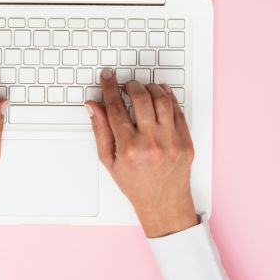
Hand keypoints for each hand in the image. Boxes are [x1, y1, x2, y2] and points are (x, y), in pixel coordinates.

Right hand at [85, 69, 197, 237]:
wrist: (163, 202)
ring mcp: (172, 141)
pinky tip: (160, 94)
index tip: (107, 77)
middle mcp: (151, 142)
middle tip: (125, 84)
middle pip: (141, 99)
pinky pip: (178, 111)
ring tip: (142, 88)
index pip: (115, 108)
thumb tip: (93, 106)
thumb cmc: (135, 184)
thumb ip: (100, 130)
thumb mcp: (109, 160)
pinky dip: (169, 98)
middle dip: (130, 85)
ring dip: (150, 88)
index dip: (109, 88)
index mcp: (128, 148)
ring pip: (162, 100)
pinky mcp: (186, 141)